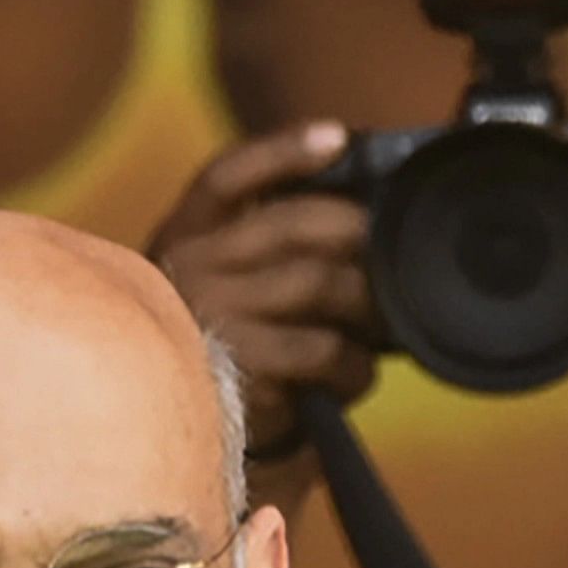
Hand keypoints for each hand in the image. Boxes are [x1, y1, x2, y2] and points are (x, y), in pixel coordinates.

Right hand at [147, 123, 377, 458]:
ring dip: (366, 305)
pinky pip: (322, 349)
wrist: (174, 431)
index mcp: (181, 235)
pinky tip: (353, 375)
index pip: (227, 176)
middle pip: (294, 224)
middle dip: (359, 235)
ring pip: (318, 282)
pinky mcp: (241, 366)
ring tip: (381, 328)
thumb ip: (262, 247)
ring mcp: (214, 316)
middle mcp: (189, 267)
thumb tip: (362, 220)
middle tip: (393, 256)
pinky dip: (353, 364)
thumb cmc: (217, 344)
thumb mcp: (215, 283)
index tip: (340, 136)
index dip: (283, 151)